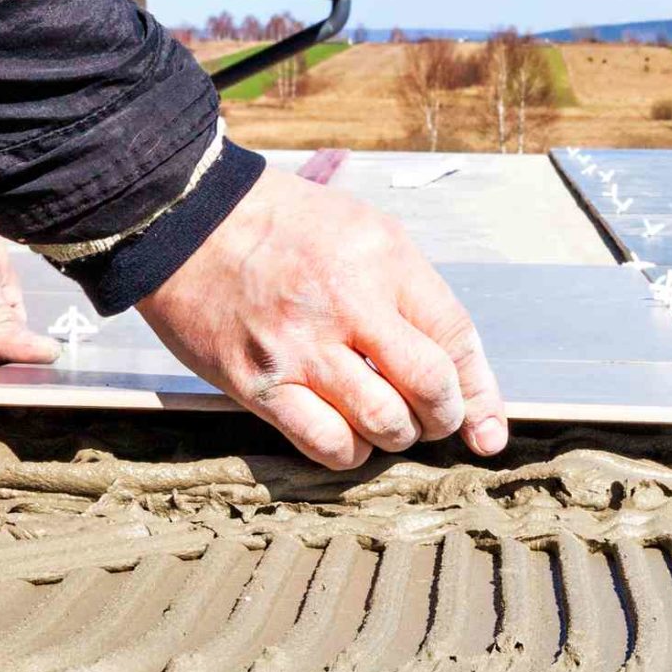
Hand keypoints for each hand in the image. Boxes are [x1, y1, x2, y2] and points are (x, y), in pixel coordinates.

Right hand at [137, 168, 507, 468]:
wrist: (186, 220)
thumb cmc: (284, 228)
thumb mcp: (364, 232)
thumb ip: (415, 298)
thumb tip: (465, 379)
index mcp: (383, 259)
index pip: (456, 339)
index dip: (481, 393)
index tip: (486, 427)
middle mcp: (348, 304)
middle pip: (431, 389)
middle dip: (445, 419)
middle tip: (432, 419)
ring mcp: (301, 348)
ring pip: (384, 425)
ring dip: (398, 437)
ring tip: (386, 422)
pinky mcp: (259, 384)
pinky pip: (326, 443)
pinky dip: (349, 451)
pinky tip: (345, 433)